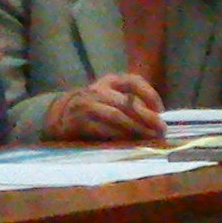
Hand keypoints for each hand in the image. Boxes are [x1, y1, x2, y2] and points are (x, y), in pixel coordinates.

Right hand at [46, 73, 166, 140]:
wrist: (60, 114)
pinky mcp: (80, 122)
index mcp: (109, 81)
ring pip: (117, 116)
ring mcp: (87, 105)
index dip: (150, 94)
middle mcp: (98, 90)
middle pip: (127, 102)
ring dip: (136, 128)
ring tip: (149, 137)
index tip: (161, 110)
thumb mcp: (110, 95)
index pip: (133, 81)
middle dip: (148, 117)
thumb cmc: (94, 106)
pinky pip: (103, 130)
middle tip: (161, 129)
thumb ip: (130, 101)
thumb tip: (156, 117)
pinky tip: (130, 141)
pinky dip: (119, 136)